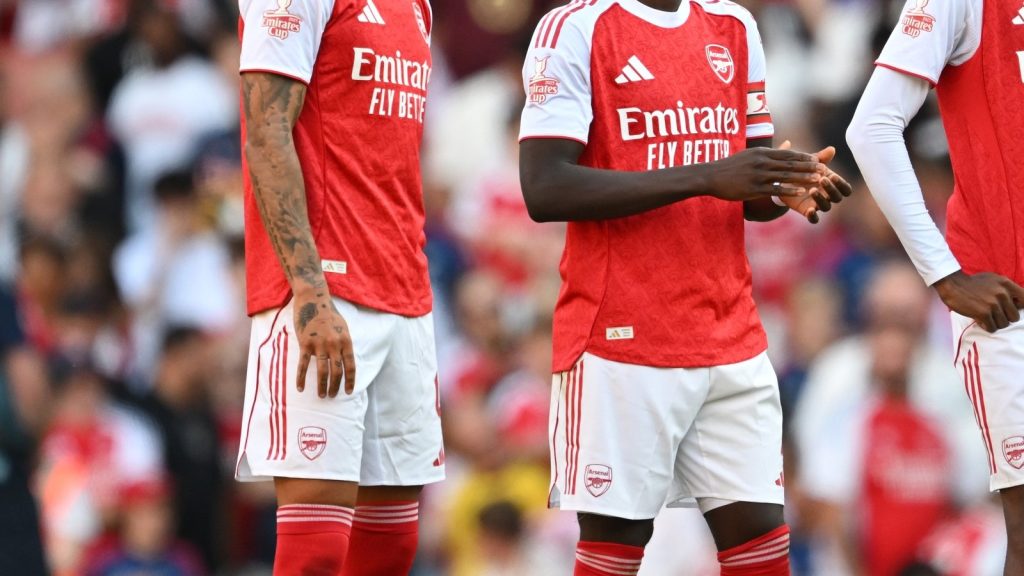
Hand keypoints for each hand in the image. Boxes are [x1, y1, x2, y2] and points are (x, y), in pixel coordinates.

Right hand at [293, 291, 356, 396]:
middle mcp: (334, 344)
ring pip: (322, 371)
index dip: (350, 381)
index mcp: (346, 341)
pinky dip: (301, 378)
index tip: (349, 392)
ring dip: (322, 386)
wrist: (313, 300)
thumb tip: (346, 360)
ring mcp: (319, 344)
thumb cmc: (329, 314)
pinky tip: (300, 388)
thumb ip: (344, 344)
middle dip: (335, 386)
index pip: (350, 366)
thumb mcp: (343, 328)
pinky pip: (303, 365)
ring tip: (321, 395)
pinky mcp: (305, 343)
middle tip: (331, 396)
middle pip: (337, 371)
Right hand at [705, 146, 825, 201]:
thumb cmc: (728, 168)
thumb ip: (762, 155)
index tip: (816, 158)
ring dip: (804, 177)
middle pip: (790, 163)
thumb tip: (771, 154)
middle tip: (824, 169)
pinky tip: (801, 192)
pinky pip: (776, 189)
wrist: (710, 176)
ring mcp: (758, 175)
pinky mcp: (754, 188)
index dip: (803, 156)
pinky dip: (790, 190)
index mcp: (761, 153)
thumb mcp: (747, 156)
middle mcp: (762, 162)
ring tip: (818, 180)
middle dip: (808, 166)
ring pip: (786, 176)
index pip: (787, 154)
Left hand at [778, 142, 853, 223]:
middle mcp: (828, 195)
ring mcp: (818, 204)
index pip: (845, 188)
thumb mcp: (809, 162)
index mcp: (832, 183)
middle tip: (822, 179)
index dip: (841, 184)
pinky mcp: (807, 211)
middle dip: (831, 189)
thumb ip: (820, 157)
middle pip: (837, 197)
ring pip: (826, 207)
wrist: (784, 181)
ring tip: (812, 190)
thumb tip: (831, 149)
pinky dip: (813, 216)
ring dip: (821, 199)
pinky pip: (814, 219)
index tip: (832, 176)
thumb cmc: (802, 169)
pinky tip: (810, 210)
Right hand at [933, 271, 1023, 332]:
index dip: (1018, 308)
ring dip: (994, 324)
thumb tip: (1018, 302)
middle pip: (1014, 317)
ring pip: (1003, 324)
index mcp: (1006, 284)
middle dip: (1004, 318)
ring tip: (985, 318)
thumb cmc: (972, 283)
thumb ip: (1006, 289)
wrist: (952, 284)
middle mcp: (1002, 294)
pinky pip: (992, 328)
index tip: (1009, 310)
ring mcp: (993, 304)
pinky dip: (986, 327)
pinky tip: (979, 321)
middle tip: (994, 316)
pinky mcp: (983, 313)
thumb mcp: (993, 280)